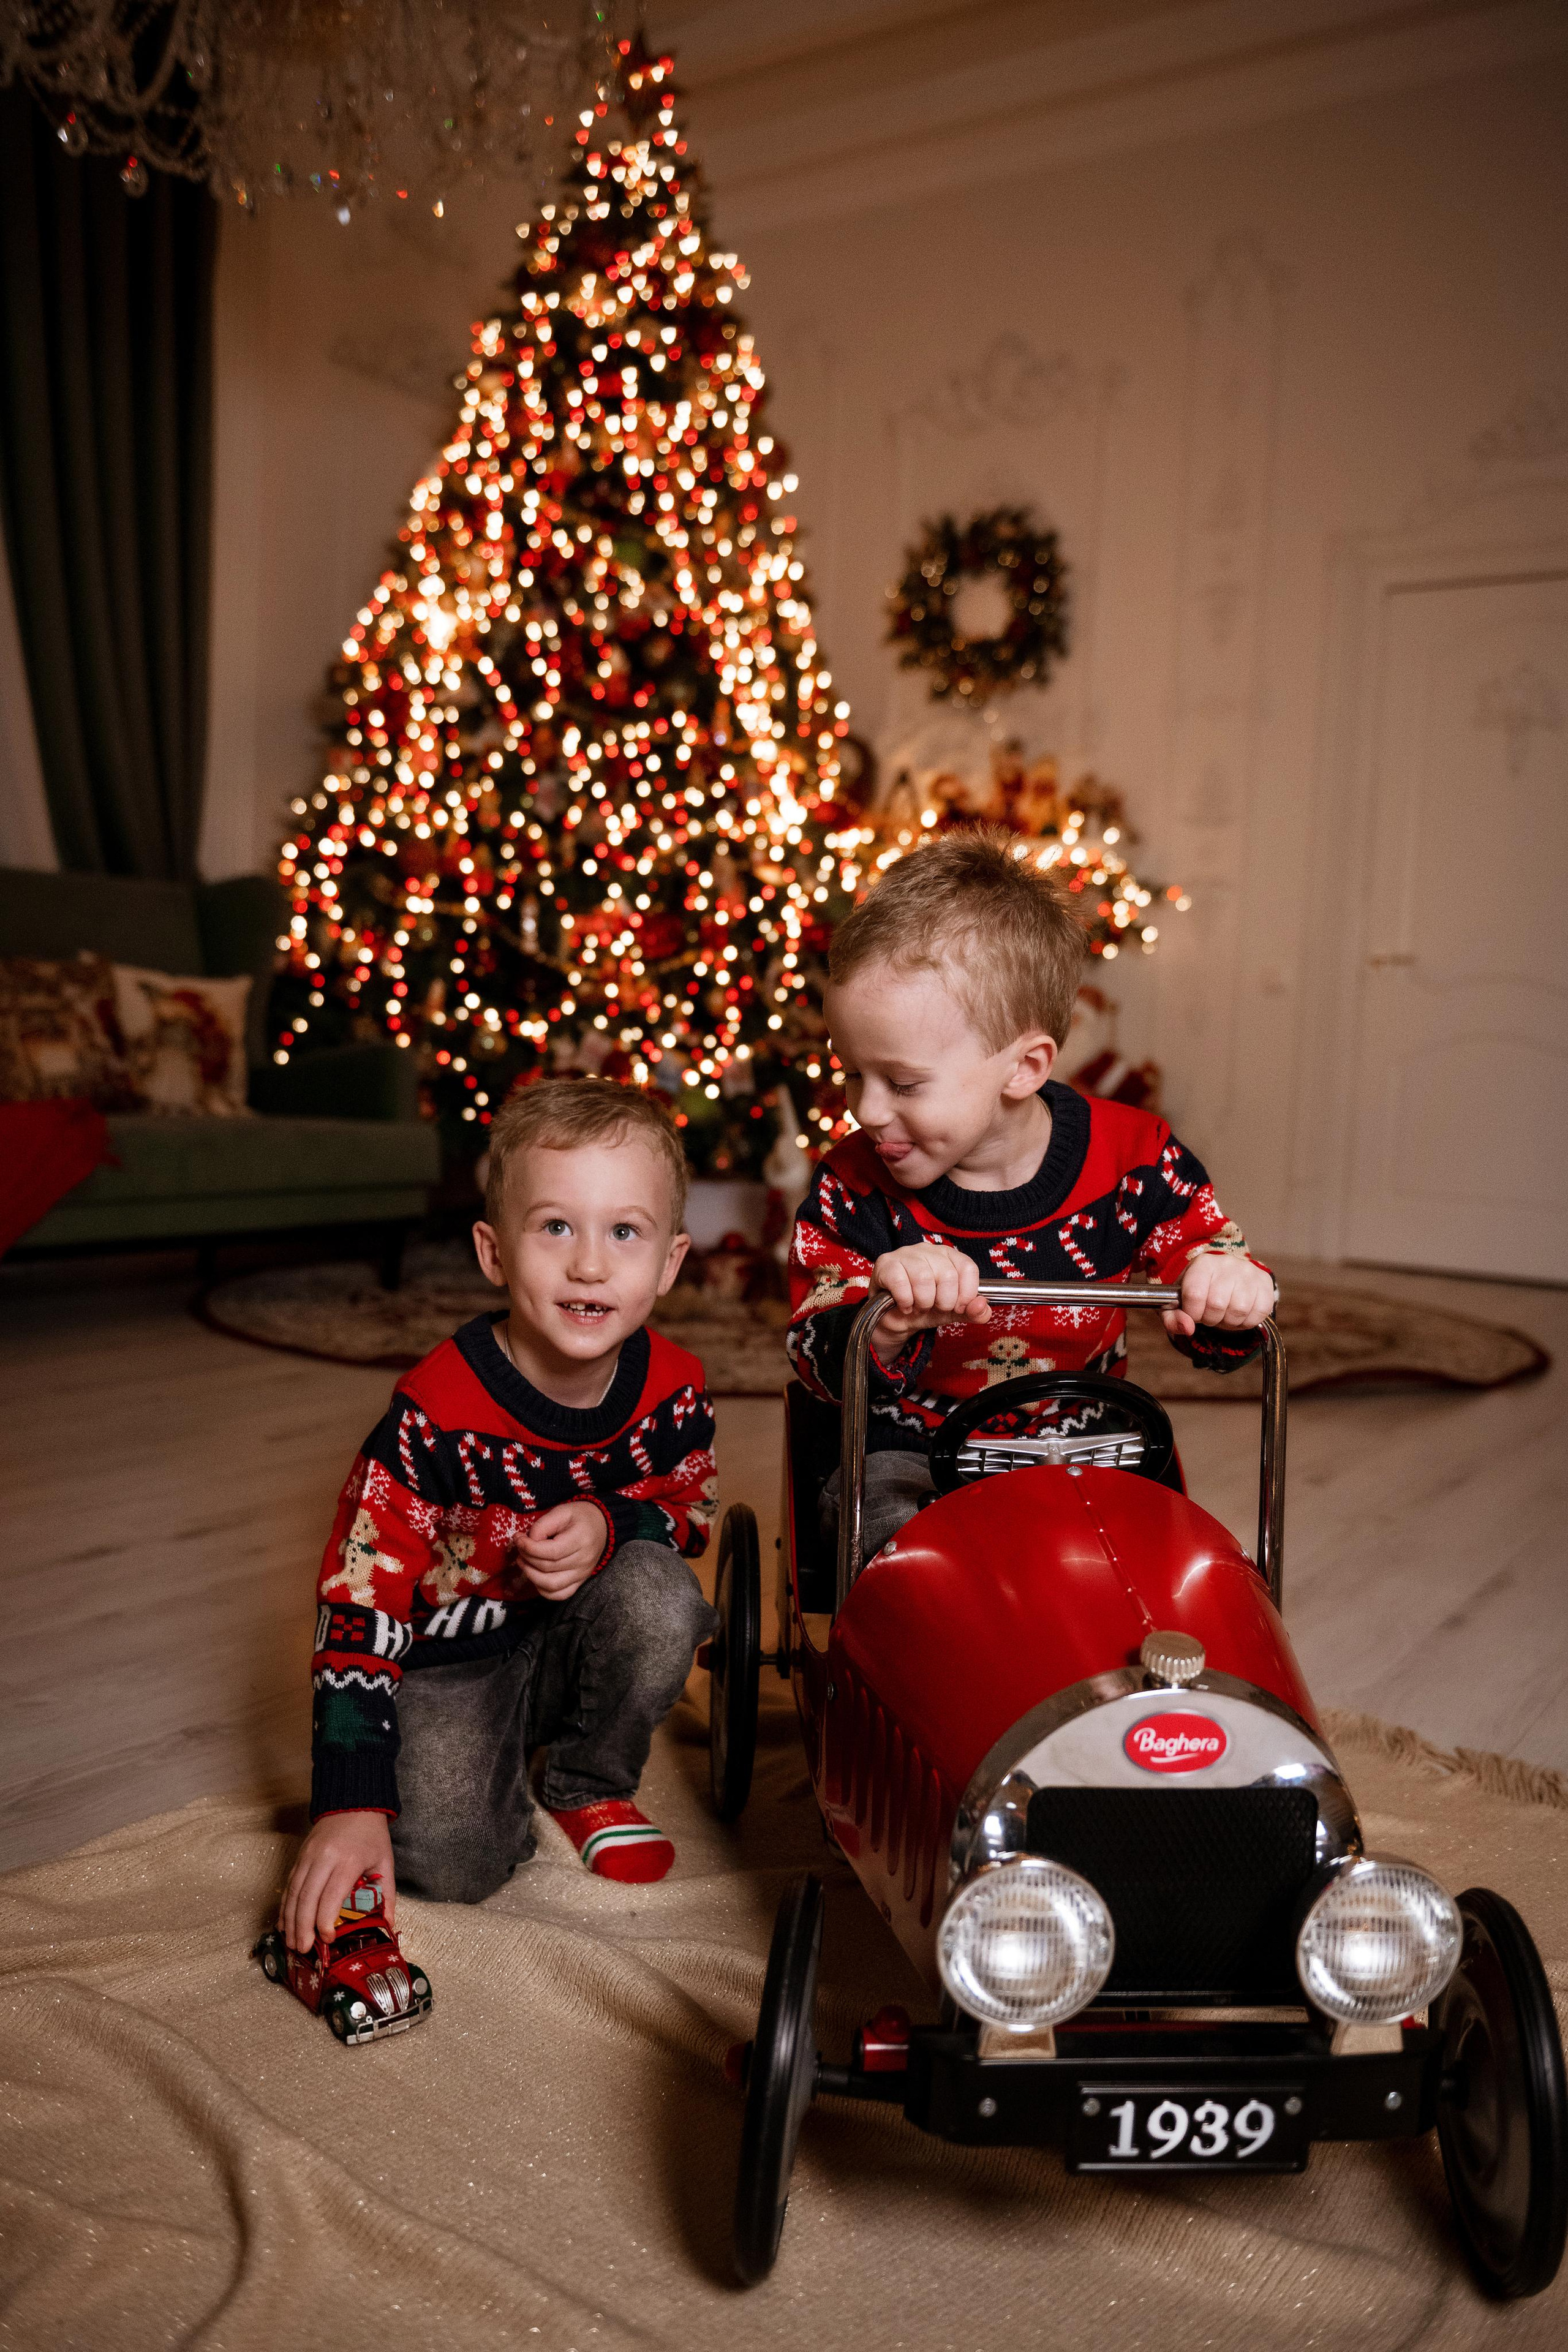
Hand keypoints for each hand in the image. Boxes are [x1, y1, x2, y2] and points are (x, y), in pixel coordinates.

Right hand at [281, 1810, 393, 1953]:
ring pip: (293, 1892)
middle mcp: (324, 1859)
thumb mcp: (385, 1862)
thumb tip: (388, 1925)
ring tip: (291, 1942)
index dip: (325, 1921)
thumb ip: (387, 1895)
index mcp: (348, 1861)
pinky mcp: (300, 1855)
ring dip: (290, 1920)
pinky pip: (289, 1883)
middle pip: (307, 1898)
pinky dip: (285, 1905)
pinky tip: (283, 1922)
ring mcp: (308, 1856)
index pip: (330, 1896)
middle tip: (303, 1949)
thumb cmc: (371, 1835)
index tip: (327, 1940)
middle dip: (302, 1927)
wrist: (353, 1803)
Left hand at [517, 1497, 606, 1599]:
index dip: (529, 1548)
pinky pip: (559, 1595)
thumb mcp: (561, 1511)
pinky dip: (543, 1589)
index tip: (518, 1538)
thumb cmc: (579, 1517)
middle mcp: (583, 1560)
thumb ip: (543, 1526)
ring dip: (531, 1575)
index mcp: (581, 1539)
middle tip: (519, 1547)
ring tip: (523, 1562)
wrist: (601, 1526)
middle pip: (548, 1568)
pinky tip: (535, 1576)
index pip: (551, 1552)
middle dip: (527, 1558)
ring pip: (552, 1585)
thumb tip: (527, 1542)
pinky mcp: (580, 1582)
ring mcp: (582, 1574)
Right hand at [872, 1242, 990, 1349]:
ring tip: (918, 1306)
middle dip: (943, 1302)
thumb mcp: (953, 1313)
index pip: (968, 1268)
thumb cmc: (925, 1308)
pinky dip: (905, 1301)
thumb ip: (973, 1312)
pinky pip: (901, 1283)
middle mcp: (928, 1249)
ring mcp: (906, 1254)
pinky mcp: (886, 1263)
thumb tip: (982, 1305)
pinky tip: (904, 1305)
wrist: (895, 1319)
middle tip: (933, 1307)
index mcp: (948, 1255)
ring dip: (923, 1303)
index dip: (966, 1294)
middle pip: (948, 1276)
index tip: (957, 1307)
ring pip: (924, 1279)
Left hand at [1163, 1253, 1275, 1339]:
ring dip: (1230, 1321)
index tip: (1194, 1312)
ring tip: (1225, 1313)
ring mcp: (1248, 1271)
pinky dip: (1248, 1321)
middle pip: (1217, 1305)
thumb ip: (1173, 1318)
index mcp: (1202, 1263)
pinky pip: (1260, 1312)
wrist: (1226, 1279)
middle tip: (1211, 1314)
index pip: (1195, 1295)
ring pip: (1239, 1310)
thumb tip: (1187, 1328)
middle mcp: (1227, 1262)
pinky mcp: (1265, 1282)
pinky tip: (1239, 1314)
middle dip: (1211, 1318)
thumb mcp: (1179, 1303)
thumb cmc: (1199, 1292)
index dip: (1193, 1313)